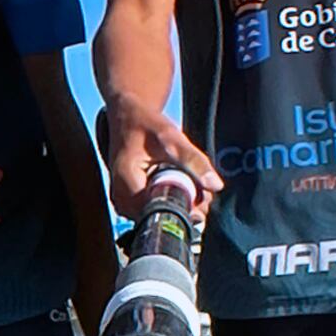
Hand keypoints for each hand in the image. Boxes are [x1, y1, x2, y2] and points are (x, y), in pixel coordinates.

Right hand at [97, 96, 218, 213]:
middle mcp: (120, 197)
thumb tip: (216, 185)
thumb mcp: (171, 137)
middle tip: (201, 191)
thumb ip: (193, 160)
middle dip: (184, 207)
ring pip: (157, 216)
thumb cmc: (145, 124)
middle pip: (158, 217)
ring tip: (190, 185)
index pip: (159, 211)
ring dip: (178, 205)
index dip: (184, 208)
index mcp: (126, 181)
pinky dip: (169, 200)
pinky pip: (153, 210)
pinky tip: (178, 185)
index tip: (201, 198)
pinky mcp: (129, 202)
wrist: (128, 117)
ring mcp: (123, 202)